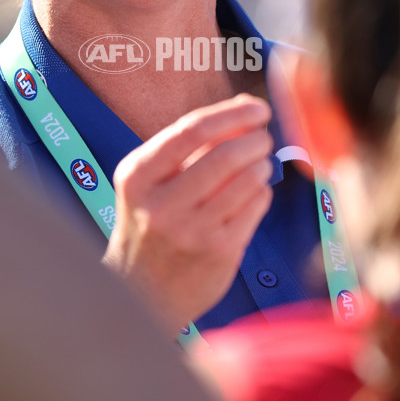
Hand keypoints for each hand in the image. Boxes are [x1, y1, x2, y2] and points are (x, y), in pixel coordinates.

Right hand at [103, 94, 272, 334]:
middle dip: (254, 138)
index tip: (257, 108)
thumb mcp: (149, 182)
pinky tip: (254, 191)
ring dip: (262, 164)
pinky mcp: (218, 253)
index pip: (191, 131)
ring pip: (246, 180)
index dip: (232, 113)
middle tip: (262, 136)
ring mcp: (190, 232)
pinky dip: (262, 191)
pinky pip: (255, 205)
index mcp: (137, 177)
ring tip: (258, 164)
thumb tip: (246, 108)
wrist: (142, 292)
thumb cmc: (151, 222)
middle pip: (224, 155)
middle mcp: (160, 205)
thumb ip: (189, 145)